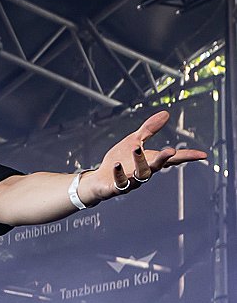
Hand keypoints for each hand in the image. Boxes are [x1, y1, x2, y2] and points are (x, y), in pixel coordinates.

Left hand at [79, 110, 206, 204]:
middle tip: (171, 151)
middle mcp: (143, 172)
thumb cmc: (119, 160)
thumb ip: (149, 129)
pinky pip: (120, 183)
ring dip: (140, 163)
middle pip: (157, 167)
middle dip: (164, 159)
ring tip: (137, 149)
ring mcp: (130, 181)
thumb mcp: (134, 141)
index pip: (172, 159)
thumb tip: (166, 114)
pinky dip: (119, 174)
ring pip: (140, 175)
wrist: (98, 180)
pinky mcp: (116, 188)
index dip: (187, 157)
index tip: (203, 155)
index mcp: (150, 161)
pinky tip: (117, 165)